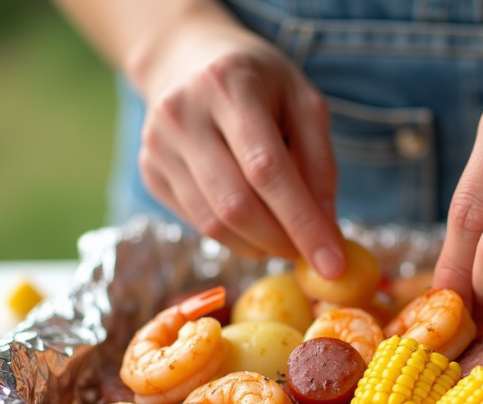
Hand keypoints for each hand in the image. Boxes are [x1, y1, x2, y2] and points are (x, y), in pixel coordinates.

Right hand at [134, 17, 343, 276]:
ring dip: (258, 244)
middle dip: (280, 241)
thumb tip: (328, 230)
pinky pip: (197, 223)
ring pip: (213, 223)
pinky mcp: (149, 171)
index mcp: (229, 85)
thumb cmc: (259, 82)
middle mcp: (183, 113)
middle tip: (310, 253)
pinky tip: (253, 218)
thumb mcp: (303, 102)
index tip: (332, 264)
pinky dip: (234, 235)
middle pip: (235, 204)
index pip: (267, 169)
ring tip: (284, 236)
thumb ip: (320, 163)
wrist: (188, 58)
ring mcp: (158, 145)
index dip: (302, 222)